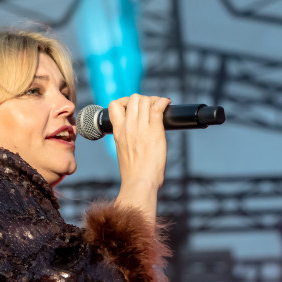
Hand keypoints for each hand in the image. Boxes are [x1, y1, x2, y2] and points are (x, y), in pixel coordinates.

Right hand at [108, 94, 169, 221]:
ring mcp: (141, 128)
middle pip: (133, 98)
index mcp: (118, 131)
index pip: (114, 105)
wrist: (139, 182)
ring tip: (160, 107)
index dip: (125, 101)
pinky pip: (158, 107)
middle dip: (143, 100)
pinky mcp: (155, 131)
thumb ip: (127, 139)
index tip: (133, 108)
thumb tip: (135, 136)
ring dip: (154, 100)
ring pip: (145, 100)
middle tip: (151, 108)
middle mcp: (127, 127)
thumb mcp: (123, 151)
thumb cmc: (133, 173)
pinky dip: (163, 102)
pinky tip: (167, 104)